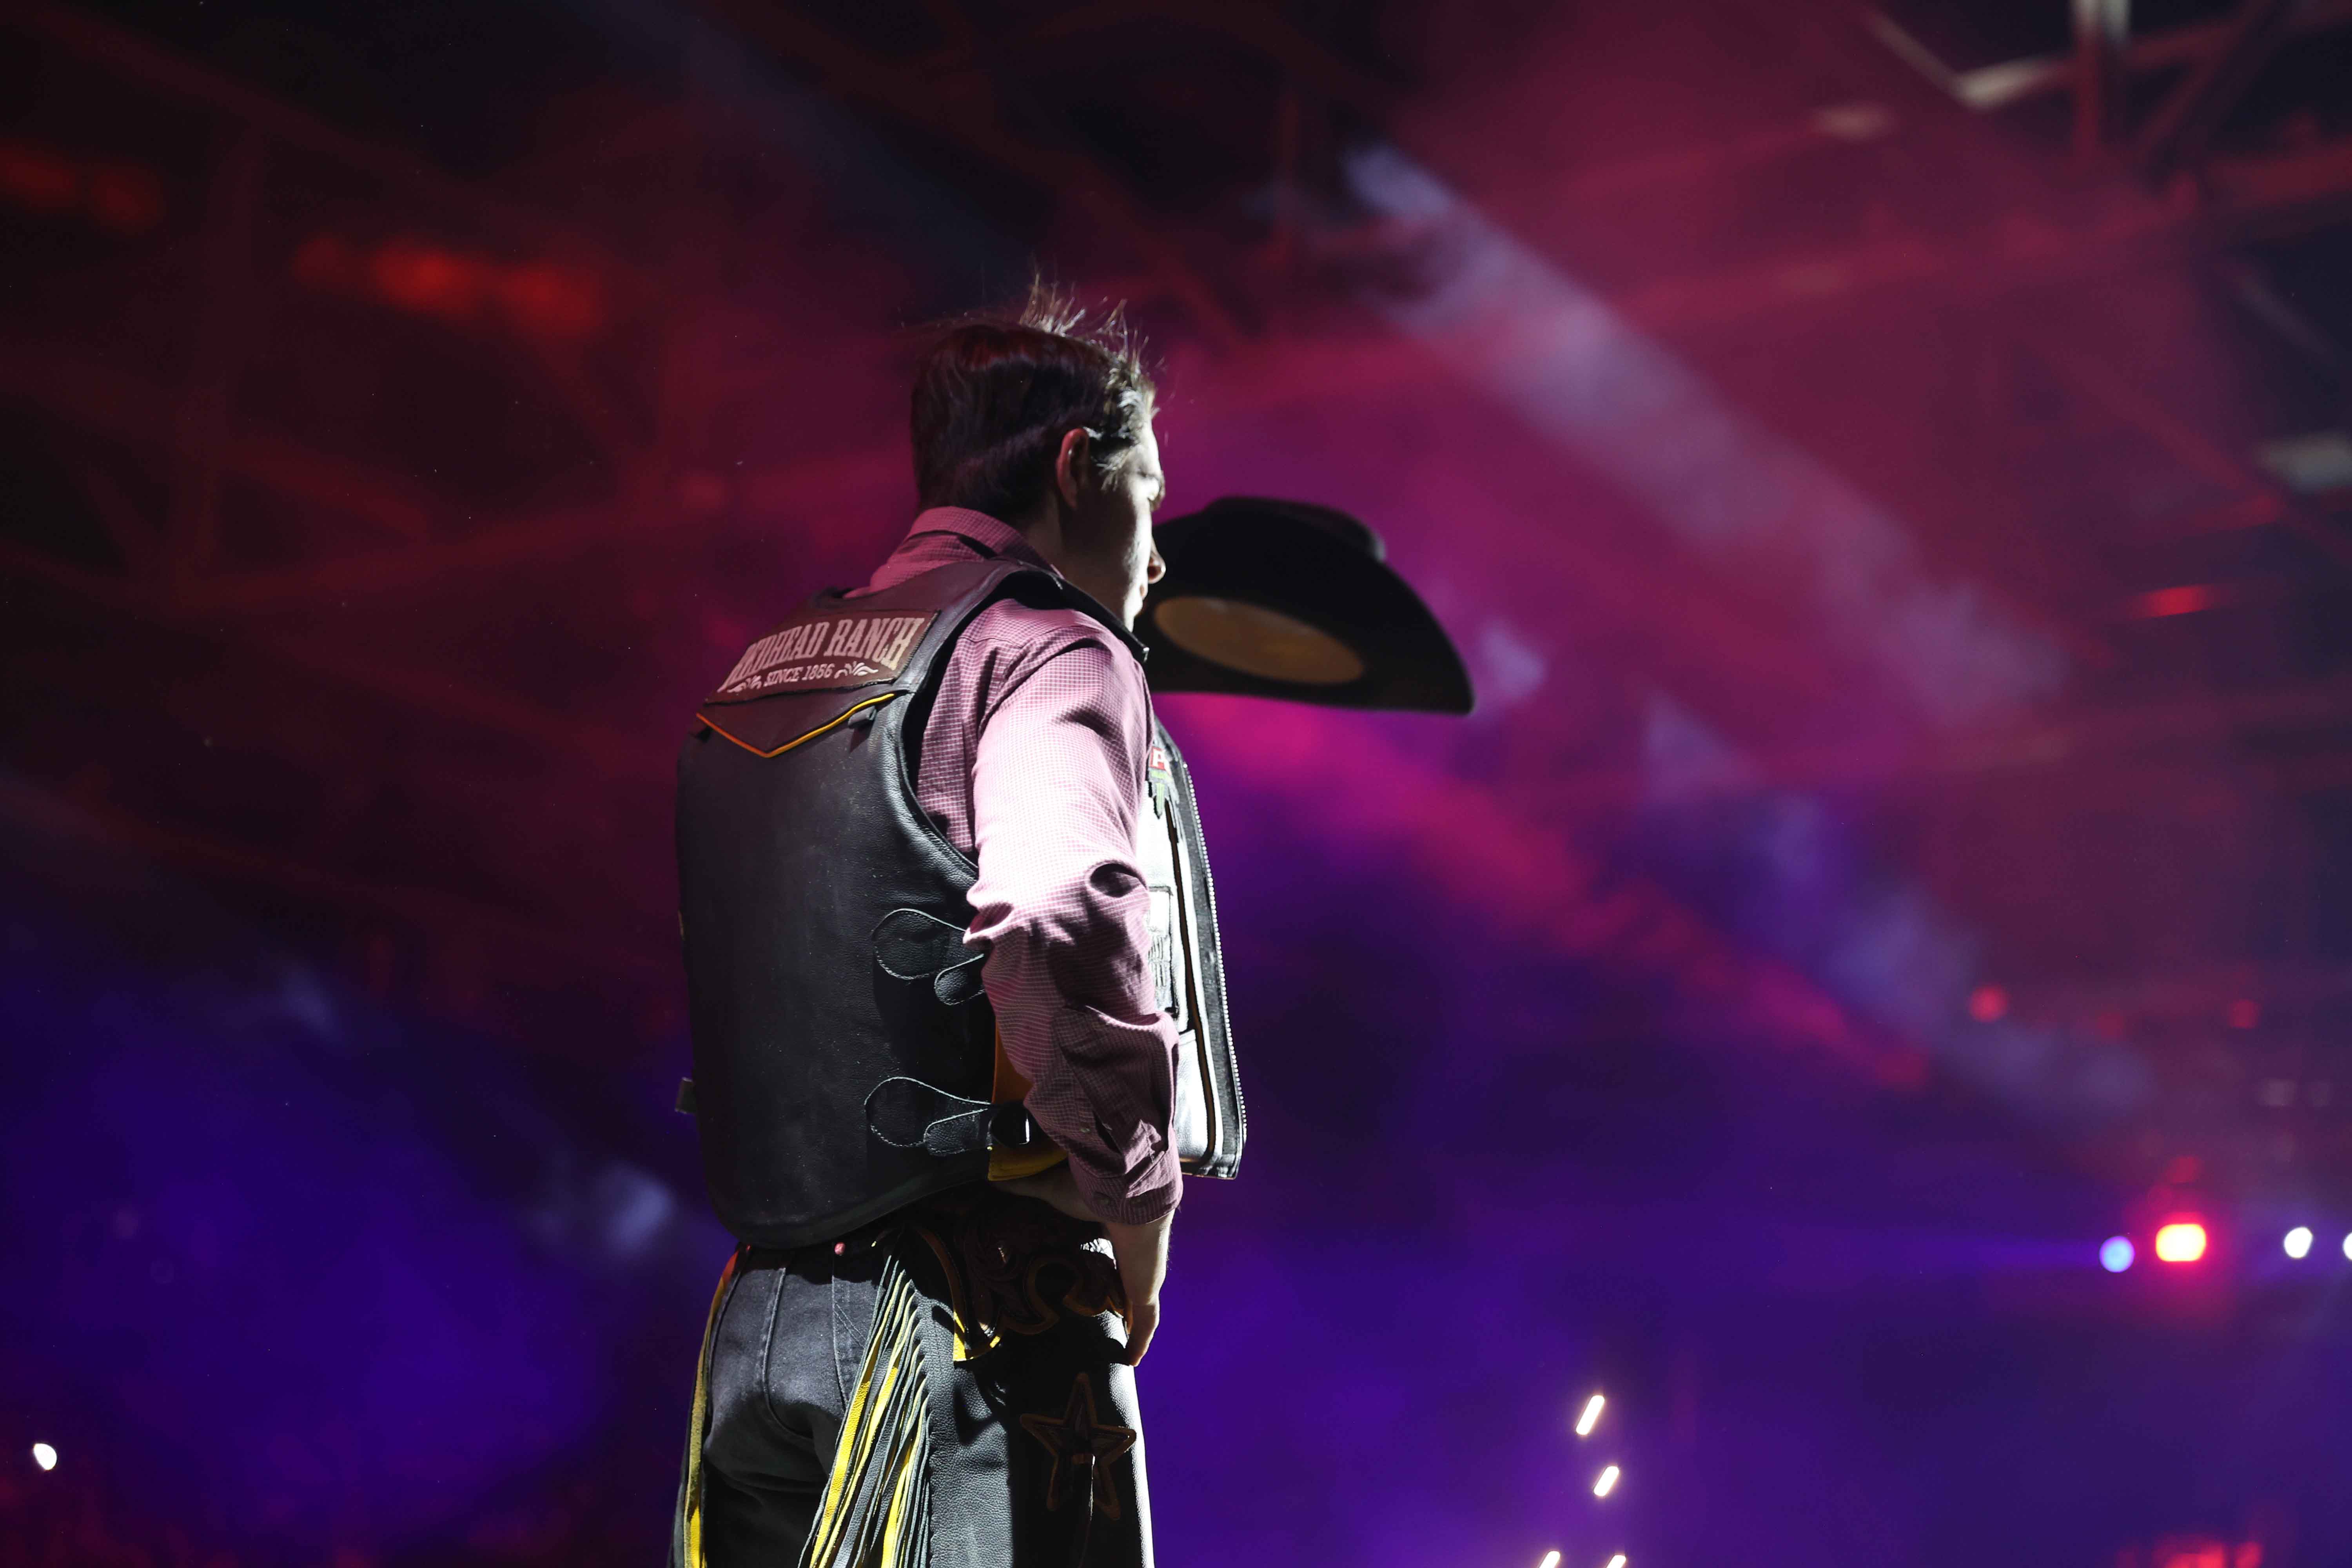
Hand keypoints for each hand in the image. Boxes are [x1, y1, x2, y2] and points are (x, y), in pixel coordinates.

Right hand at [997, 1166, 1171, 1364]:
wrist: (1128, 1194)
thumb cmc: (1091, 1191)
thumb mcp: (1050, 1191)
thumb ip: (1023, 1187)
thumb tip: (993, 1178)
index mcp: (1117, 1229)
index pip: (1114, 1250)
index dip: (1107, 1264)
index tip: (1094, 1275)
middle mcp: (1134, 1255)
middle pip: (1130, 1281)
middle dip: (1121, 1297)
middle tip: (1103, 1312)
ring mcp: (1144, 1277)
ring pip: (1140, 1306)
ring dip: (1132, 1323)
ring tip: (1117, 1341)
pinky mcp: (1146, 1293)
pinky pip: (1146, 1325)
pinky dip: (1140, 1342)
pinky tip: (1131, 1360)